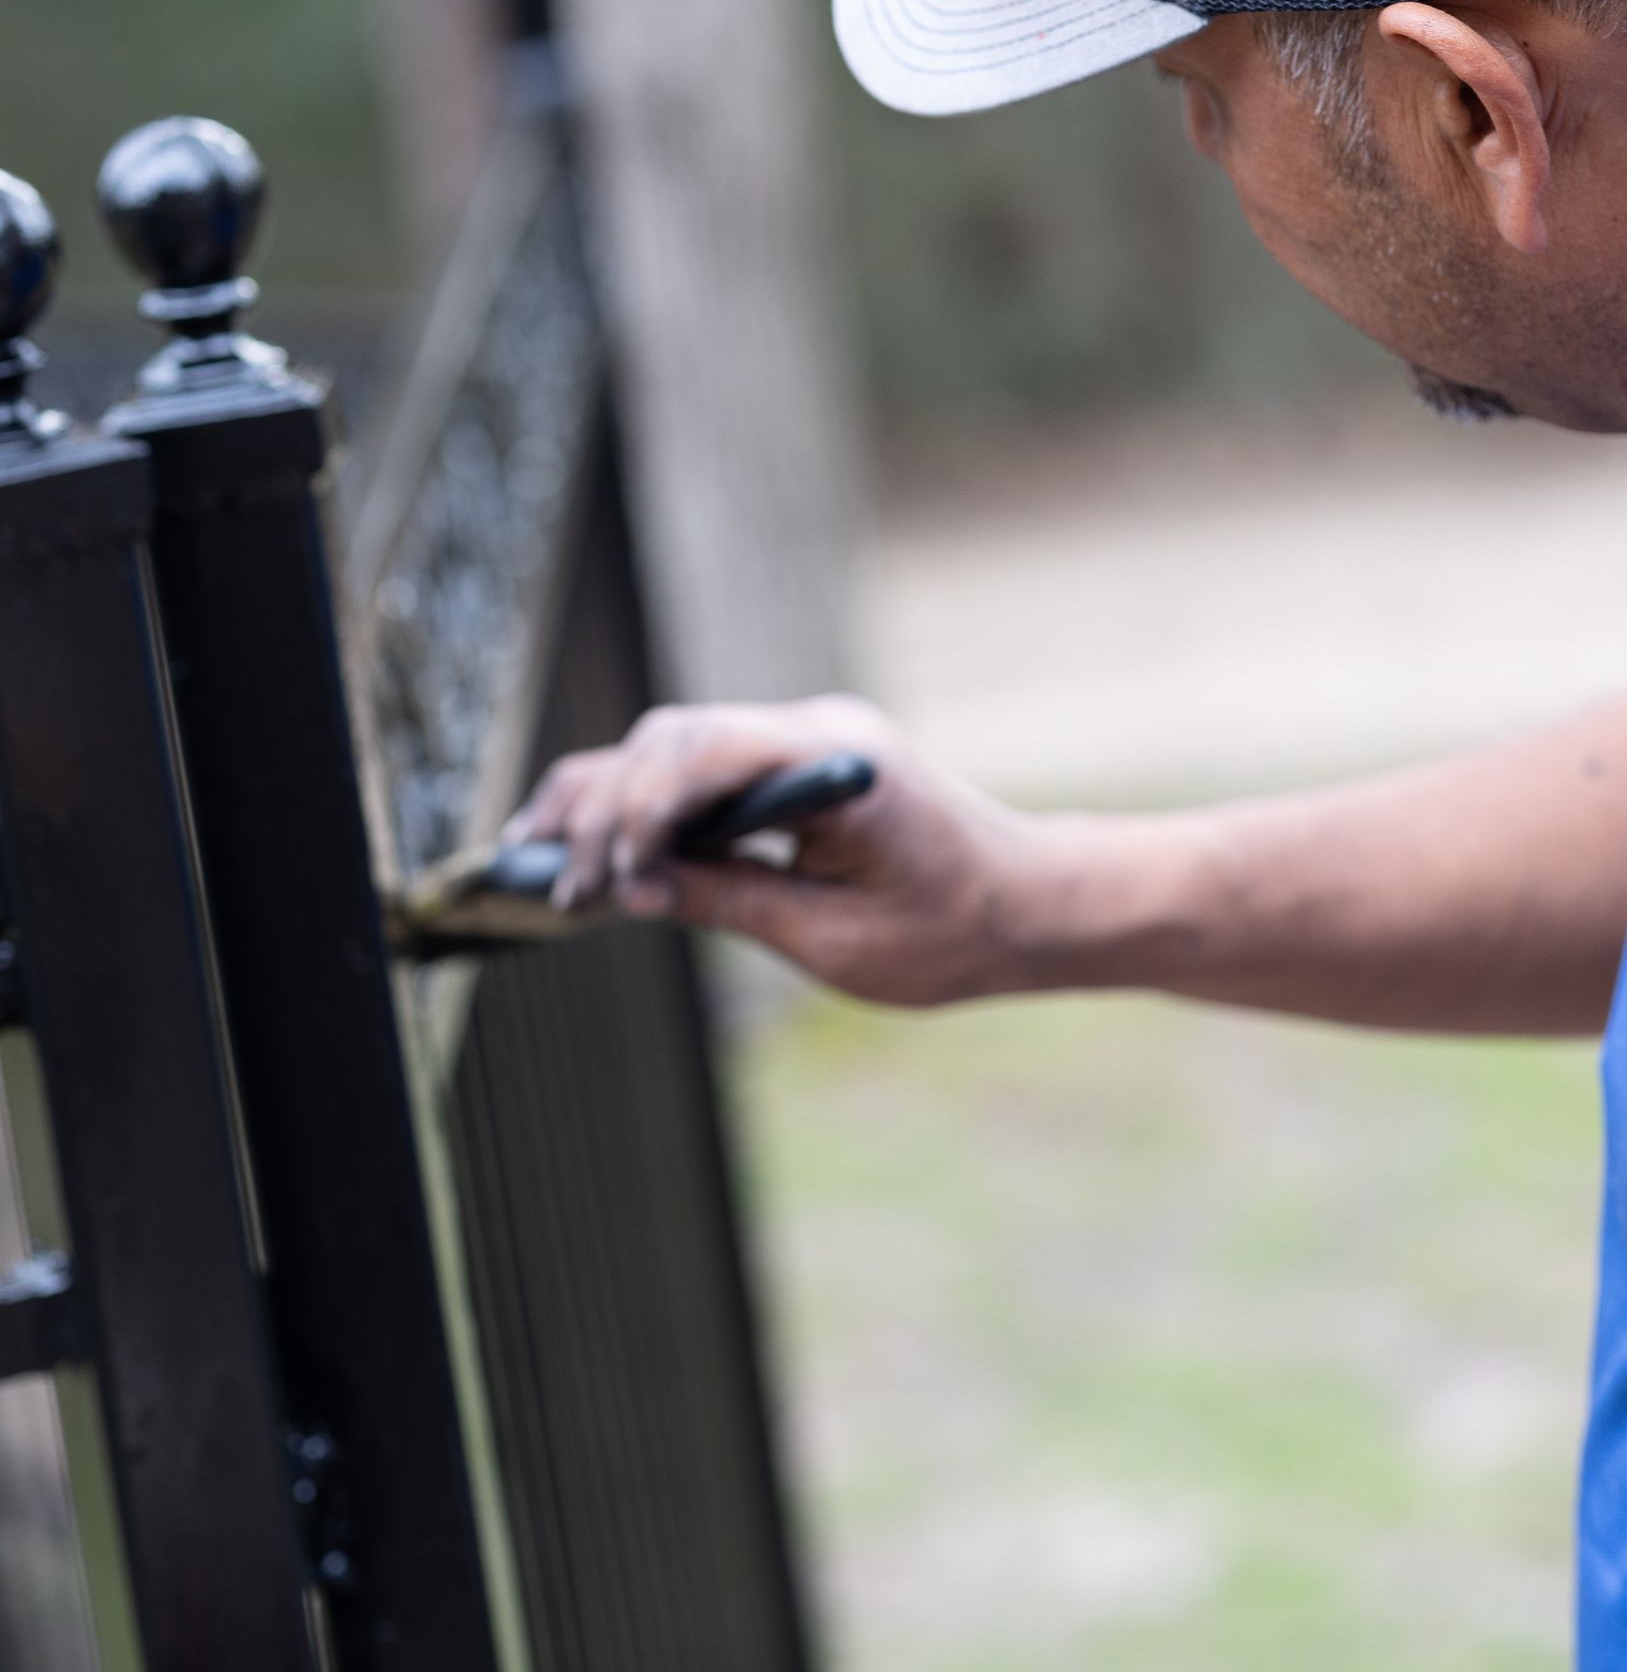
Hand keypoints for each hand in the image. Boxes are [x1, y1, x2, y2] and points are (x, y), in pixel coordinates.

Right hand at [507, 695, 1054, 1005]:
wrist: (1035, 907)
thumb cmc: (955, 932)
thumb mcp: (835, 941)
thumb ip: (732, 903)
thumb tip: (634, 891)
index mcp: (833, 762)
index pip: (696, 756)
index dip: (631, 817)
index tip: (601, 889)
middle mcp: (814, 729)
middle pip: (671, 740)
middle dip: (602, 810)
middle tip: (556, 888)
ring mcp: (806, 738)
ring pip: (679, 746)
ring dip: (614, 801)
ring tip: (546, 860)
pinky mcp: (798, 763)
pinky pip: (709, 768)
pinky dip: (654, 805)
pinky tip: (608, 850)